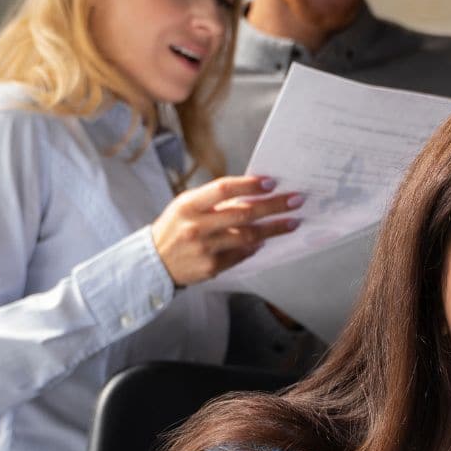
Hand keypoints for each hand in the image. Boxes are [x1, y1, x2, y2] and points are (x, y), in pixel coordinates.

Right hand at [151, 175, 302, 286]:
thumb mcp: (186, 206)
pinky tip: (265, 240)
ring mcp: (205, 249)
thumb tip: (253, 194)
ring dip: (273, 229)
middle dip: (274, 206)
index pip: (223, 189)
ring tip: (291, 222)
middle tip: (296, 201)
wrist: (154, 262)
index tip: (271, 183)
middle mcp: (196, 226)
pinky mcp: (211, 268)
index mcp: (189, 205)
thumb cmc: (174, 228)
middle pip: (243, 213)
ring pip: (248, 236)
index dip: (249, 185)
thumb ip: (215, 200)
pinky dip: (255, 246)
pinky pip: (241, 255)